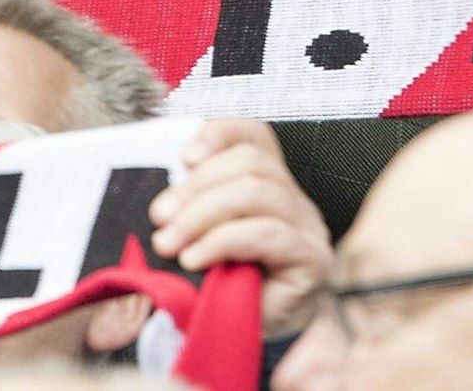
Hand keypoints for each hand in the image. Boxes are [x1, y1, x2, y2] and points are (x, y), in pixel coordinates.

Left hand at [148, 118, 332, 337]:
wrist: (252, 338)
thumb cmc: (225, 287)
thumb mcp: (201, 238)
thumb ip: (190, 210)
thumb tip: (161, 205)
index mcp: (270, 184)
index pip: (255, 135)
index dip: (218, 135)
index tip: (182, 158)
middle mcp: (295, 199)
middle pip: (251, 161)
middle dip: (196, 186)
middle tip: (160, 218)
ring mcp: (308, 228)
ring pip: (257, 191)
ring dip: (202, 214)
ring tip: (171, 243)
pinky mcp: (311, 259)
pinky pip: (266, 233)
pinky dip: (221, 242)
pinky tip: (196, 259)